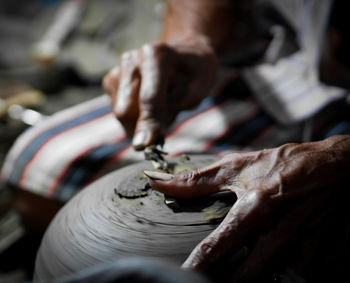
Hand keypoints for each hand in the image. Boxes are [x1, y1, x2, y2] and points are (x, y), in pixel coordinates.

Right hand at [103, 36, 217, 149]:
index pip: (148, 98)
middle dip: (143, 126)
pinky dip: (136, 116)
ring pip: (120, 115)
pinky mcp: (111, 81)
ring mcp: (118, 69)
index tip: (142, 146)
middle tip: (166, 123)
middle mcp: (132, 60)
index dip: (147, 123)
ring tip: (162, 106)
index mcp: (157, 56)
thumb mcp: (198, 90)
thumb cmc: (196, 72)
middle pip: (126, 111)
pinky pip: (120, 113)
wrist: (187, 54)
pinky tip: (149, 103)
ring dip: (141, 121)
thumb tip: (147, 139)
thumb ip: (173, 110)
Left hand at [145, 135, 349, 280]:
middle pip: (245, 275)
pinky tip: (269, 265)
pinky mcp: (317, 252)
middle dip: (225, 279)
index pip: (218, 247)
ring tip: (236, 273)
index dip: (197, 266)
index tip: (183, 275)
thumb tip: (160, 182)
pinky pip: (296, 274)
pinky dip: (280, 272)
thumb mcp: (237, 168)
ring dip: (251, 277)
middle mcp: (277, 232)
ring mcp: (300, 245)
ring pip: (270, 278)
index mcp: (254, 209)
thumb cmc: (282, 164)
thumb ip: (196, 181)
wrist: (331, 167)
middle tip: (211, 275)